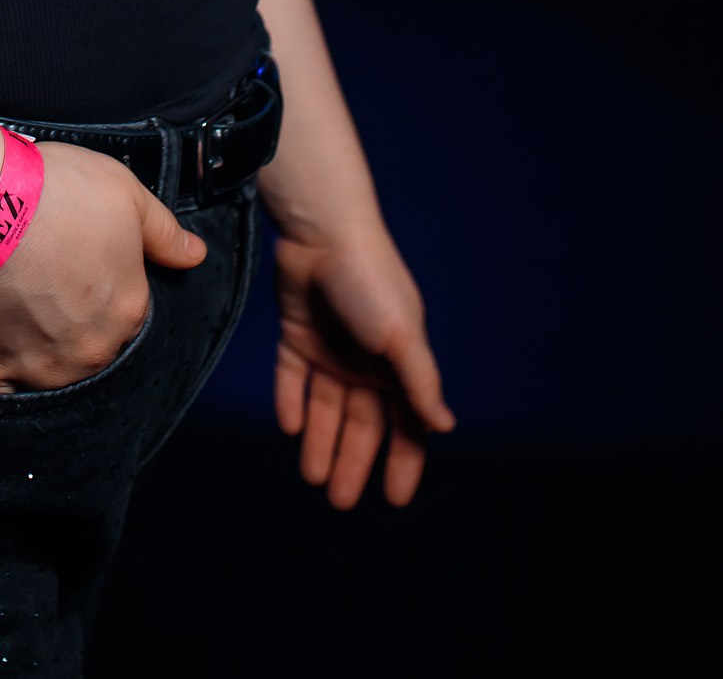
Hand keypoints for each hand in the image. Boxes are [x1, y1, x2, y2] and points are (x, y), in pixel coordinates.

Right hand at [0, 141, 205, 392]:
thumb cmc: (57, 192)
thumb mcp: (127, 194)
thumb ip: (164, 233)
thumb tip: (196, 256)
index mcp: (129, 312)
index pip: (125, 313)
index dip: (100, 289)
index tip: (76, 266)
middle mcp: (94, 351)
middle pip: (88, 347)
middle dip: (72, 323)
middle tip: (43, 283)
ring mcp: (43, 367)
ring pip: (47, 371)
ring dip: (36, 348)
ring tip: (12, 304)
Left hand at [273, 225, 454, 506]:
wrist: (323, 232)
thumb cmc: (370, 282)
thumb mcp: (401, 336)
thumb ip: (420, 382)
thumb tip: (445, 426)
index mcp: (398, 366)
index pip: (405, 426)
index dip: (403, 463)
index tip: (395, 501)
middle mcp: (366, 362)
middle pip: (362, 425)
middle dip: (354, 462)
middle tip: (340, 502)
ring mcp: (331, 348)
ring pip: (327, 407)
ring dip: (321, 442)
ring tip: (312, 478)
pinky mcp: (297, 333)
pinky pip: (293, 377)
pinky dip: (292, 401)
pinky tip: (290, 428)